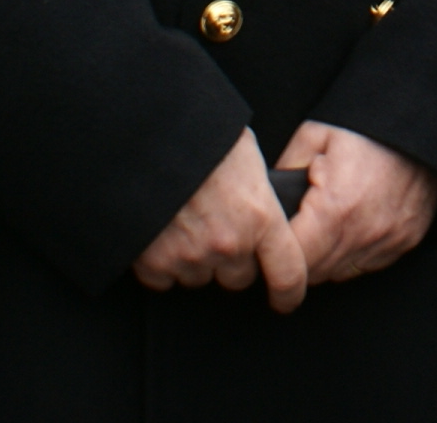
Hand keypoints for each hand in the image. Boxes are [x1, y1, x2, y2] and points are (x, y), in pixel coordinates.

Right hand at [132, 127, 307, 312]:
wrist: (147, 138)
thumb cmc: (201, 136)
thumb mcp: (246, 154)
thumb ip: (258, 189)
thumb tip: (262, 200)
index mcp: (260, 216)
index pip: (288, 273)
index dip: (289, 292)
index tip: (284, 300)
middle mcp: (229, 244)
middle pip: (238, 278)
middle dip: (232, 261)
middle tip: (217, 230)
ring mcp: (190, 257)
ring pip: (200, 277)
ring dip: (196, 260)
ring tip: (184, 221)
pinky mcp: (154, 263)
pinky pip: (164, 278)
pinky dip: (162, 262)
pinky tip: (159, 233)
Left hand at [274, 120, 436, 287]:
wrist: (423, 123)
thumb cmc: (367, 127)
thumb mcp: (314, 134)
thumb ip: (284, 169)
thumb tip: (267, 198)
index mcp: (335, 208)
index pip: (293, 260)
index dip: (276, 255)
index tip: (269, 244)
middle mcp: (364, 233)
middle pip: (314, 274)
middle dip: (298, 259)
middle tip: (292, 234)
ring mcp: (389, 240)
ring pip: (340, 274)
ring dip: (325, 260)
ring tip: (320, 230)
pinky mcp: (407, 240)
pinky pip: (367, 264)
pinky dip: (352, 254)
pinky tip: (349, 228)